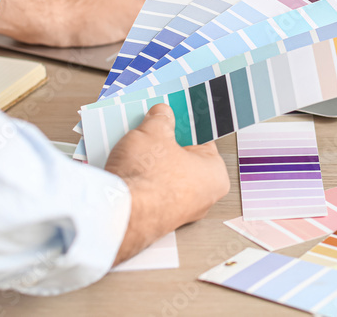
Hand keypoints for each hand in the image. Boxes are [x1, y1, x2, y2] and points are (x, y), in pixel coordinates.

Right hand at [104, 104, 230, 265]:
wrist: (120, 215)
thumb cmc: (148, 179)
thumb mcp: (154, 133)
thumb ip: (161, 119)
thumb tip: (161, 114)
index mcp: (215, 176)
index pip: (203, 142)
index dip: (185, 127)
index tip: (174, 118)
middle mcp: (202, 199)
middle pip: (182, 160)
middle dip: (165, 146)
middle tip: (151, 132)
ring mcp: (178, 214)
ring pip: (164, 178)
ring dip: (150, 165)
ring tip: (134, 148)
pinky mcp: (154, 222)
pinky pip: (150, 194)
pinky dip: (140, 183)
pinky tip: (127, 170)